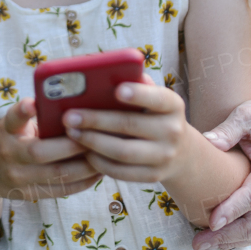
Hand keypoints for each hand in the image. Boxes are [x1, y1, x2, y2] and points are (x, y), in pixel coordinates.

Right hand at [0, 98, 100, 201]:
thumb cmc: (5, 140)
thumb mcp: (12, 125)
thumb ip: (37, 120)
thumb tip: (77, 111)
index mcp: (6, 131)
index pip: (13, 119)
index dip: (23, 111)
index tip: (32, 103)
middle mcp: (9, 154)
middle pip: (41, 152)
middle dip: (72, 144)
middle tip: (96, 135)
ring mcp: (17, 178)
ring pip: (56, 174)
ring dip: (85, 166)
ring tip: (105, 154)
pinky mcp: (28, 195)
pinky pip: (60, 190)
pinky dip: (82, 182)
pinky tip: (98, 173)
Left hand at [63, 77, 191, 183]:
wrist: (181, 151)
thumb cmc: (153, 114)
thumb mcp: (152, 97)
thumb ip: (134, 84)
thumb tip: (101, 74)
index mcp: (173, 105)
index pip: (158, 98)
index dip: (138, 94)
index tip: (117, 90)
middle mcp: (173, 131)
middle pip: (130, 125)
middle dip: (96, 120)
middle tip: (69, 116)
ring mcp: (165, 156)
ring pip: (123, 152)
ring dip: (93, 142)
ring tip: (71, 133)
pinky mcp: (154, 176)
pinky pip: (122, 172)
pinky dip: (100, 162)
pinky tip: (84, 152)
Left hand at [191, 79, 250, 249]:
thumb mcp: (247, 113)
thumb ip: (228, 129)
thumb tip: (207, 142)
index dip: (233, 211)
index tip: (211, 222)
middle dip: (227, 235)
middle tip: (197, 242)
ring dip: (234, 239)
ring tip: (205, 243)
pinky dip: (246, 234)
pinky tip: (224, 238)